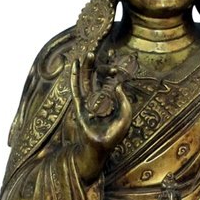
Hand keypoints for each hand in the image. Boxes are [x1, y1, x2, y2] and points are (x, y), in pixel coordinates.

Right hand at [70, 55, 131, 182]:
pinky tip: (75, 66)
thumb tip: (118, 84)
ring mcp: (87, 103)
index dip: (111, 72)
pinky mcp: (79, 106)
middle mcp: (97, 100)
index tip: (114, 62)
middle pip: (96, 79)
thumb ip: (124, 99)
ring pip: (86, 81)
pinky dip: (75, 77)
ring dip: (86, 68)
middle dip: (96, 66)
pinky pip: (76, 89)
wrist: (101, 148)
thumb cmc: (114, 135)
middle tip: (97, 52)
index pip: (109, 82)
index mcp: (109, 102)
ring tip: (87, 54)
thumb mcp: (125, 115)